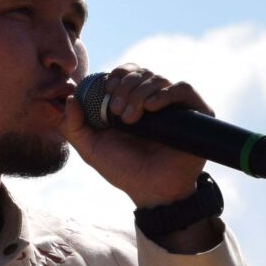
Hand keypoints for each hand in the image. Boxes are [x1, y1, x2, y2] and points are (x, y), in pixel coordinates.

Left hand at [61, 63, 212, 208]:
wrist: (152, 192)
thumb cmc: (124, 171)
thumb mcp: (90, 149)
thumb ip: (73, 125)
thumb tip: (70, 97)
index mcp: (132, 102)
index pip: (126, 72)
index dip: (117, 76)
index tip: (108, 90)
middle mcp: (154, 100)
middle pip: (141, 73)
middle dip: (126, 87)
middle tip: (117, 112)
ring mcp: (175, 106)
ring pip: (159, 78)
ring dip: (140, 93)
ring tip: (132, 118)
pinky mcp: (195, 113)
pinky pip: (184, 88)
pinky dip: (166, 93)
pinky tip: (153, 107)